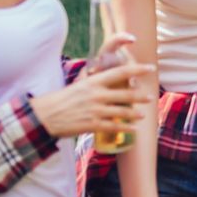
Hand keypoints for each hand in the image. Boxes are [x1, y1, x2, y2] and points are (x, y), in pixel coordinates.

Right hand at [30, 61, 154, 137]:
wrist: (45, 116)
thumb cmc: (62, 99)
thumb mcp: (79, 84)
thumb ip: (93, 79)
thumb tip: (103, 71)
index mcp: (93, 82)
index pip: (120, 72)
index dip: (137, 69)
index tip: (150, 68)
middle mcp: (97, 95)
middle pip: (126, 94)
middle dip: (141, 96)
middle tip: (151, 96)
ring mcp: (95, 111)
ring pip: (122, 112)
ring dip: (135, 114)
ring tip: (142, 115)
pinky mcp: (92, 125)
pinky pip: (114, 127)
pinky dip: (126, 128)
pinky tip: (134, 128)